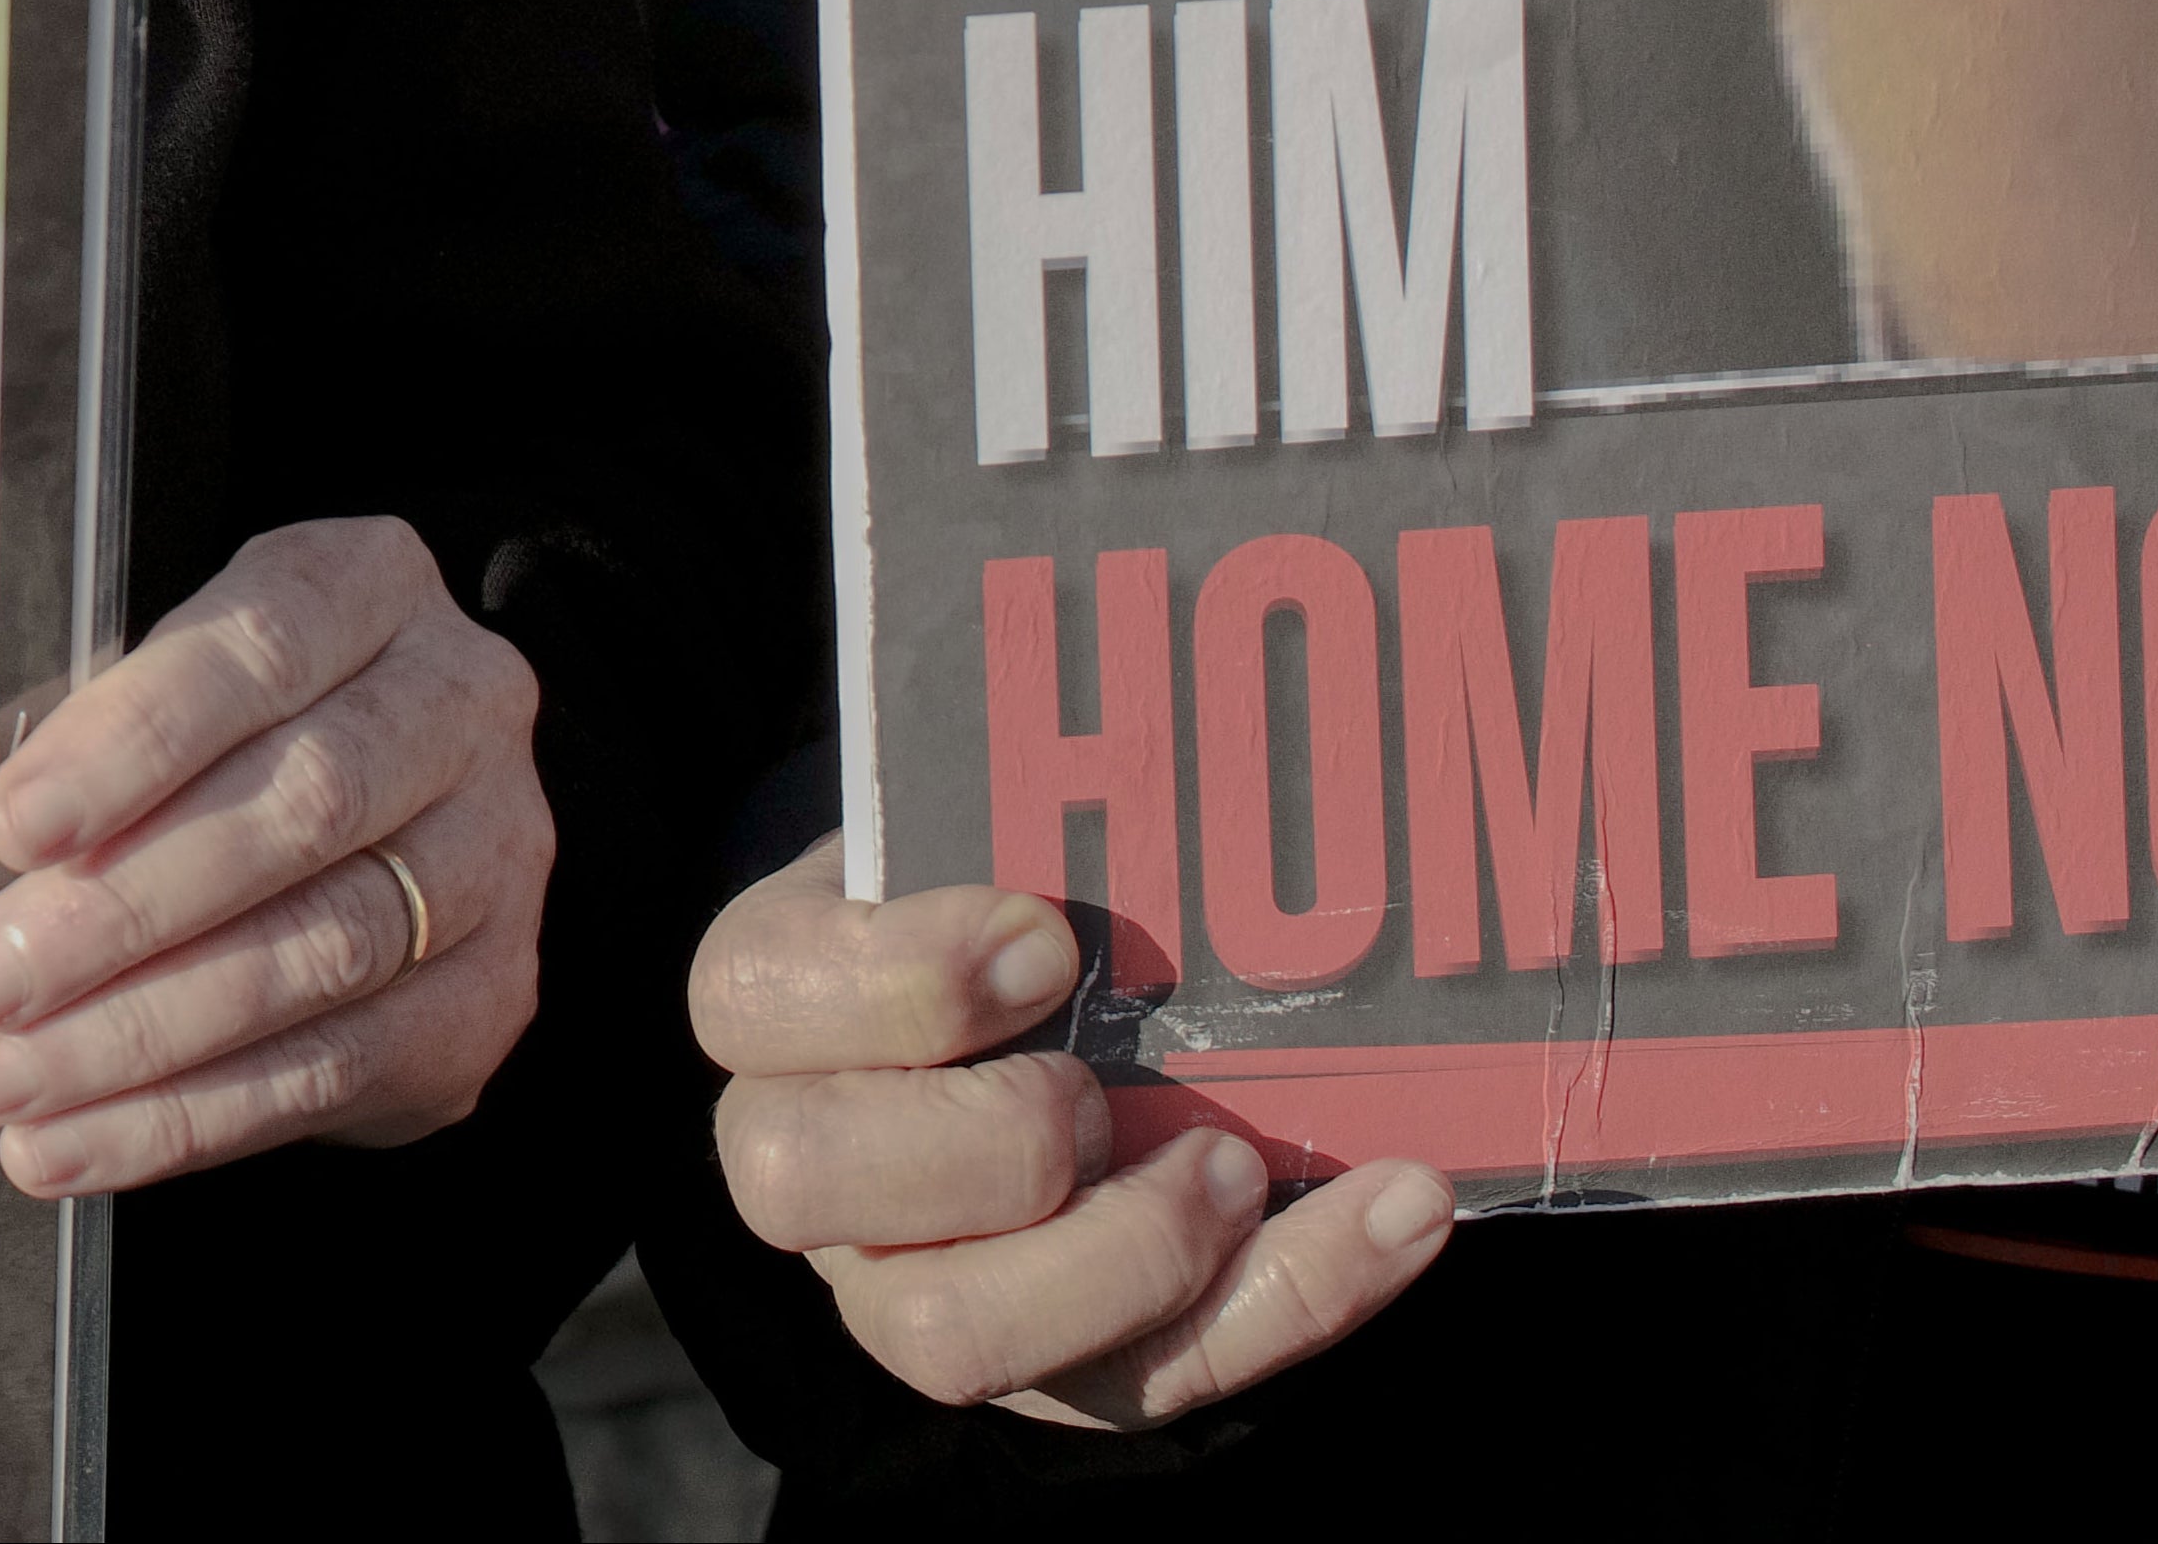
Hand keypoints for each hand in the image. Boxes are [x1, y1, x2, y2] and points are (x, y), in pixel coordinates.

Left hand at [0, 513, 549, 1193]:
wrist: (402, 808)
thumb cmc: (240, 727)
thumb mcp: (173, 683)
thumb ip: (100, 744)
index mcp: (369, 587)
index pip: (254, 653)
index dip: (130, 743)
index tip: (13, 823)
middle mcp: (458, 709)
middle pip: (296, 812)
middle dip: (121, 912)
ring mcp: (494, 857)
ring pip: (318, 953)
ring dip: (141, 1034)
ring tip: (13, 1078)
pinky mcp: (488, 995)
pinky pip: (337, 1067)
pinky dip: (193, 1114)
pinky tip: (84, 1138)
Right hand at [691, 854, 1451, 1422]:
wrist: (1040, 1010)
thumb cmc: (1001, 891)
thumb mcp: (975, 834)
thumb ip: (1017, 818)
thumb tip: (1167, 781)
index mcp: (771, 1006)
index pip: (754, 1000)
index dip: (906, 979)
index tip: (1049, 935)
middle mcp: (804, 1164)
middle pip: (808, 1185)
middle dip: (986, 1137)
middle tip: (1105, 1088)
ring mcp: (910, 1285)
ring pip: (952, 1334)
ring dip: (1122, 1252)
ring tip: (1231, 1166)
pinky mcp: (1053, 1368)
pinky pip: (1156, 1375)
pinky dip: (1300, 1292)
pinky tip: (1402, 1209)